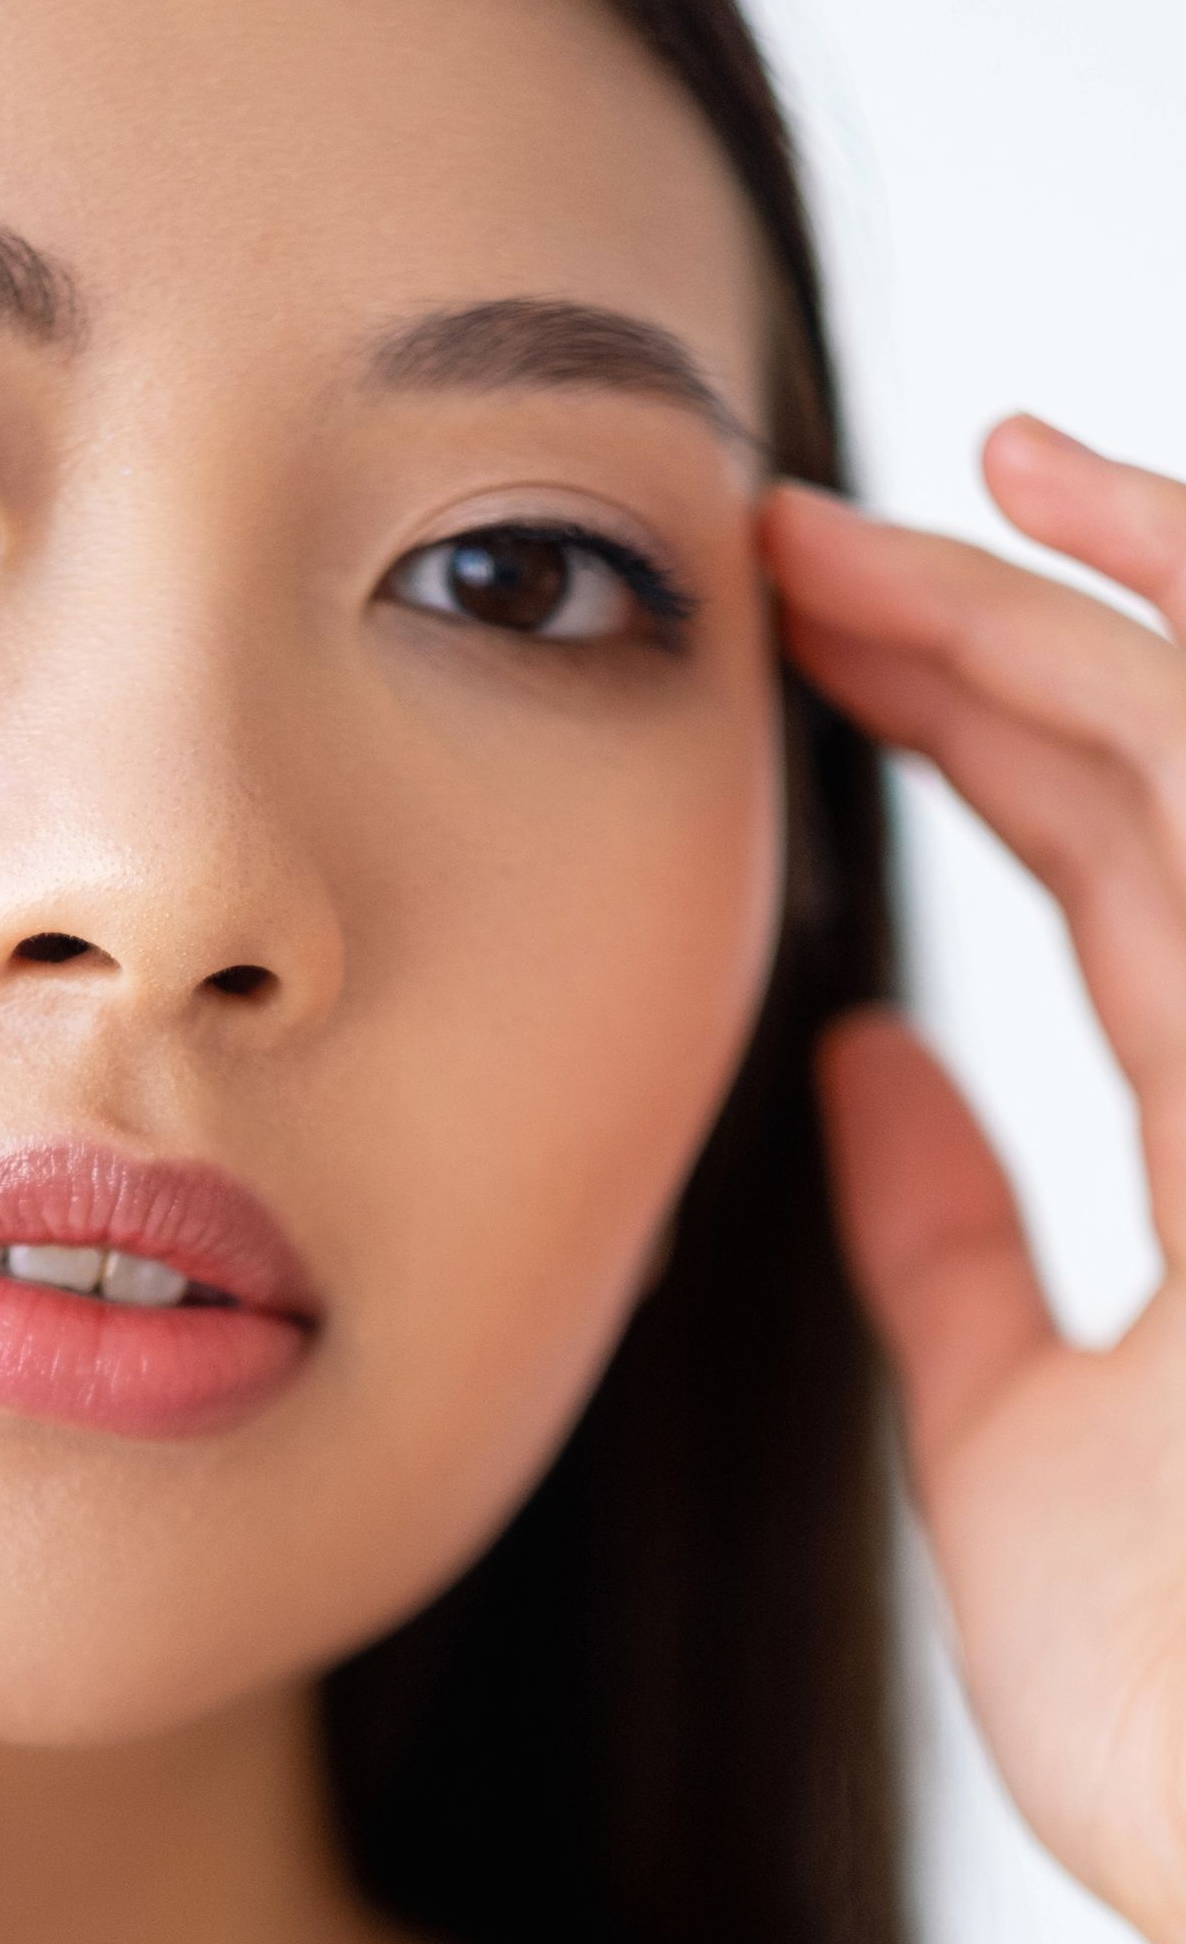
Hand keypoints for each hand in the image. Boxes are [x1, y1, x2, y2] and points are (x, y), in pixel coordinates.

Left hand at [764, 420, 1185, 1943]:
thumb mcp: (1022, 1437)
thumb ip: (954, 1245)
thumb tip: (855, 1067)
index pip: (1131, 870)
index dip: (996, 729)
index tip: (829, 644)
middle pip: (1168, 769)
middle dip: (995, 627)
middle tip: (796, 543)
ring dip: (1060, 594)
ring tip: (870, 507)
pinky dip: (1151, 662)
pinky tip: (1022, 552)